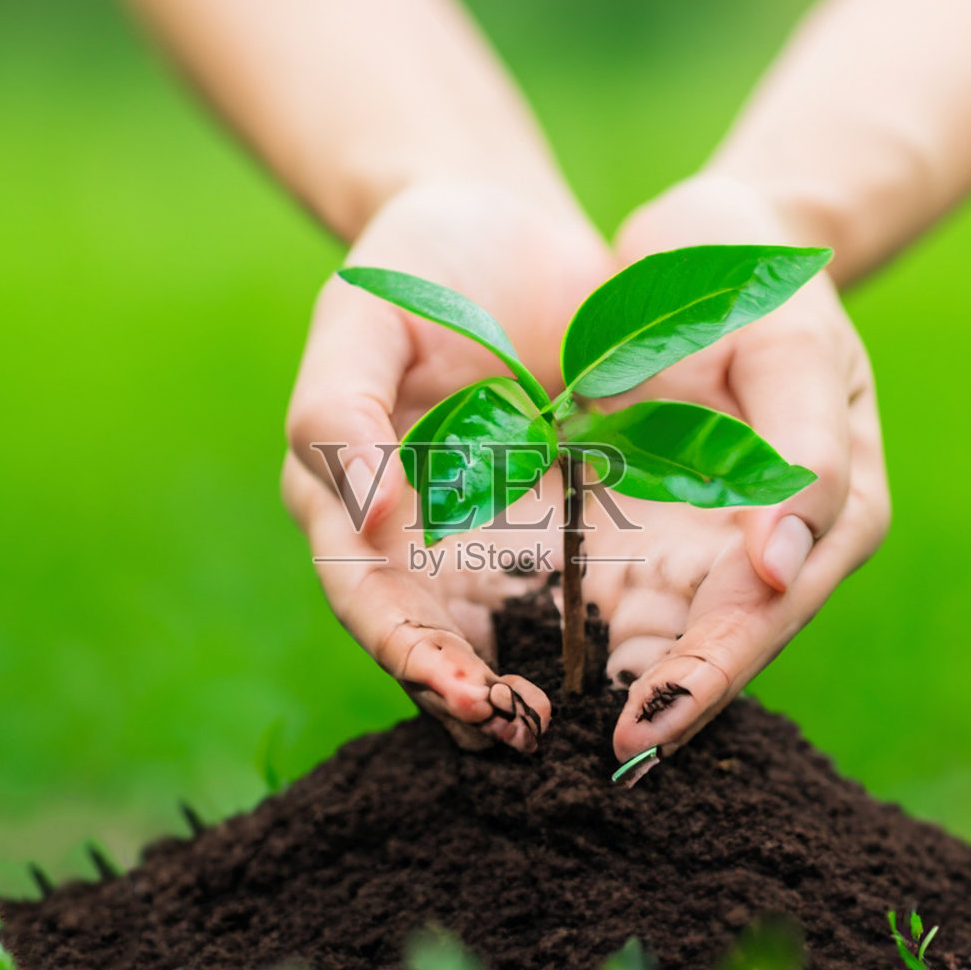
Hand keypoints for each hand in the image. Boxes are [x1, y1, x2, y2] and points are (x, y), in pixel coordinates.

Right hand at [282, 180, 611, 751]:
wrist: (502, 225)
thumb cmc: (417, 260)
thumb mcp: (363, 315)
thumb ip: (342, 412)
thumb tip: (369, 524)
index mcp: (341, 494)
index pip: (366, 597)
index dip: (409, 653)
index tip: (467, 694)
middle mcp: (404, 536)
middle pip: (429, 641)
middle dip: (471, 699)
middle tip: (525, 743)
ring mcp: (477, 536)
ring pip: (496, 636)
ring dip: (528, 691)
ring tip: (577, 736)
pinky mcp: (546, 525)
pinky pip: (563, 594)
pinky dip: (584, 640)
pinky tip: (628, 670)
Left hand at [585, 173, 890, 776]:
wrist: (706, 239)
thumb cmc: (760, 277)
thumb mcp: (792, 343)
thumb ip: (800, 451)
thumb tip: (782, 570)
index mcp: (829, 512)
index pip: (761, 616)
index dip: (705, 679)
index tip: (642, 730)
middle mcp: (763, 548)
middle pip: (703, 651)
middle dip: (648, 713)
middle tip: (576, 773)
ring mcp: (698, 542)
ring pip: (647, 638)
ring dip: (595, 691)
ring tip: (527, 743)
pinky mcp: (638, 527)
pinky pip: (598, 592)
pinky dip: (561, 631)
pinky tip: (506, 669)